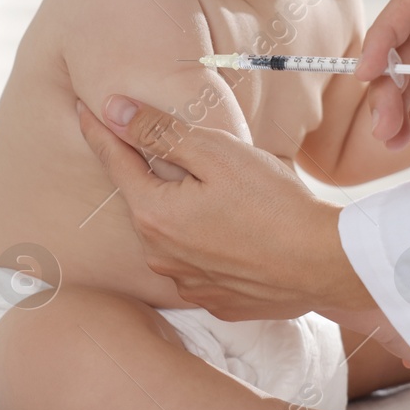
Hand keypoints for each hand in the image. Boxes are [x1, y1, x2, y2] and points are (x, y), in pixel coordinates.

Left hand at [77, 95, 409, 392]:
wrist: (326, 263)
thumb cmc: (274, 203)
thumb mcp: (216, 153)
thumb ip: (160, 132)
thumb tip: (113, 110)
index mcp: (154, 214)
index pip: (115, 162)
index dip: (100, 131)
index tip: (84, 110)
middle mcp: (159, 255)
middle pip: (147, 200)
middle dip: (157, 176)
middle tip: (182, 154)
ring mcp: (187, 283)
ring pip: (173, 236)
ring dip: (186, 214)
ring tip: (226, 199)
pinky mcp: (216, 300)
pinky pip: (200, 265)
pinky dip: (210, 246)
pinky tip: (239, 235)